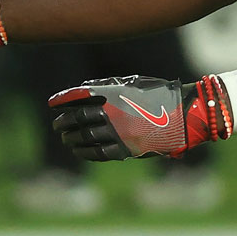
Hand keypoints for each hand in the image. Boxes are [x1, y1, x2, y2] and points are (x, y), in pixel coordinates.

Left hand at [49, 74, 231, 160]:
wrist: (184, 114)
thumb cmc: (158, 94)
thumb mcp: (133, 83)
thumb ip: (108, 85)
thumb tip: (83, 90)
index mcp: (114, 93)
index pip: (79, 95)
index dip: (63, 99)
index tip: (52, 103)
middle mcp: (114, 112)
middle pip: (79, 118)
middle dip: (64, 121)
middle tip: (57, 124)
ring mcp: (119, 132)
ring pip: (85, 136)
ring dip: (71, 138)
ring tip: (65, 138)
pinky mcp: (126, 149)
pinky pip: (99, 153)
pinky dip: (85, 152)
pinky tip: (78, 151)